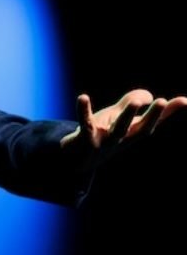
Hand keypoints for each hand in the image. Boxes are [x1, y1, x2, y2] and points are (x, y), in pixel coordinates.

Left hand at [59, 89, 186, 169]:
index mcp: (132, 132)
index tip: (184, 100)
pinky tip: (83, 97)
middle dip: (152, 116)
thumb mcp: (119, 117)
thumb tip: (151, 95)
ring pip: (119, 129)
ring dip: (127, 116)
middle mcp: (123, 138)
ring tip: (135, 102)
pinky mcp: (85, 139)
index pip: (153, 122)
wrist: (78, 159)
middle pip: (141, 129)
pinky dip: (83, 111)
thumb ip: (134, 102)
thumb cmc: (103, 134)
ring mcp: (105, 140)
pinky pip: (85, 123)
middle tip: (161, 101)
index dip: (169, 112)